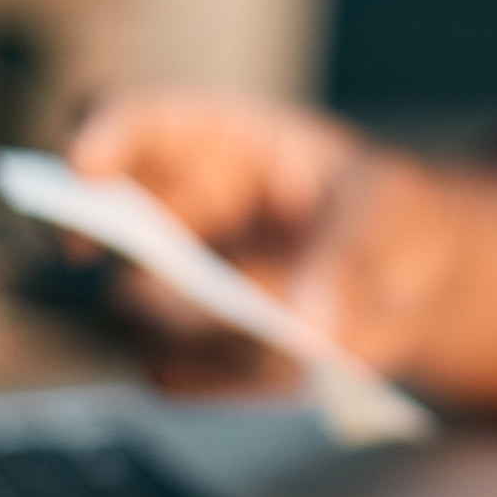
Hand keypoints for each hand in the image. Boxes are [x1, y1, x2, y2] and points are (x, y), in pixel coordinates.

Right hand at [63, 88, 470, 382]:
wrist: (413, 285)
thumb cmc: (390, 217)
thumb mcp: (391, 212)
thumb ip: (351, 259)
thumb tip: (313, 324)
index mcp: (218, 140)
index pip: (133, 119)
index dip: (99, 136)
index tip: (83, 166)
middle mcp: (175, 207)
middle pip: (95, 213)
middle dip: (97, 236)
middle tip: (136, 270)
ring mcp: (171, 280)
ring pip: (132, 307)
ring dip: (192, 327)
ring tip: (274, 336)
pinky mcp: (188, 346)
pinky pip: (174, 370)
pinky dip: (223, 376)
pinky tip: (287, 368)